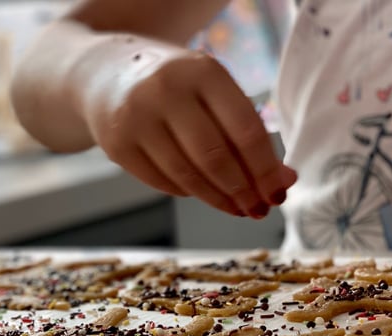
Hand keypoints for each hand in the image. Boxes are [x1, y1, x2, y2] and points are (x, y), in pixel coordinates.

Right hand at [80, 49, 295, 217]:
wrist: (108, 73)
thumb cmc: (175, 86)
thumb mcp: (212, 91)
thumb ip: (246, 131)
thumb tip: (283, 182)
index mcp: (202, 71)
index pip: (245, 130)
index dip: (265, 169)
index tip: (278, 194)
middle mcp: (166, 91)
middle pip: (215, 158)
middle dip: (243, 191)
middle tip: (258, 209)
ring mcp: (136, 119)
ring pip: (187, 176)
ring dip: (218, 199)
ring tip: (236, 208)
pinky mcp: (116, 145)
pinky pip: (162, 183)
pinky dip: (188, 192)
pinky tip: (201, 191)